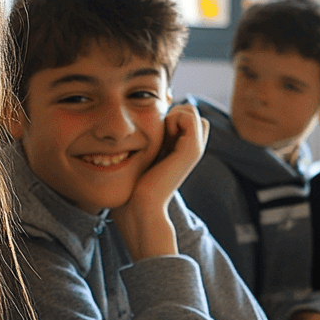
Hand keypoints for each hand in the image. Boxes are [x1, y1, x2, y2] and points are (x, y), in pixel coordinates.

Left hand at [111, 103, 208, 261]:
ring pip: (192, 111)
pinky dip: (174, 116)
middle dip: (171, 112)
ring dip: (172, 113)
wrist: (140, 209)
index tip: (147, 133)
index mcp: (178, 151)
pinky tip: (161, 134)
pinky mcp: (193, 149)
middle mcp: (190, 149)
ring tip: (158, 134)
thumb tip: (125, 130)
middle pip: (190, 112)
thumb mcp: (135, 161)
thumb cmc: (130, 190)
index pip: (182, 117)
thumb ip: (138, 145)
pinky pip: (189, 115)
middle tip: (154, 132)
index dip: (165, 115)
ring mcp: (194, 149)